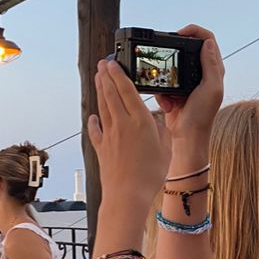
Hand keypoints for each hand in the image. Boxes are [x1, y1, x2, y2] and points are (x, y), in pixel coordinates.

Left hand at [89, 59, 171, 213]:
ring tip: (98, 78)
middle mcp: (122, 124)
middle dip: (106, 76)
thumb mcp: (165, 148)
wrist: (127, 195)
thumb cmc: (150, 174)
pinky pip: (96, 130)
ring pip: (102, 107)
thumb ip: (161, 129)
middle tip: (102, 63)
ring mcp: (109, 135)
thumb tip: (156, 120)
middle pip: (110, 94)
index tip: (113, 62)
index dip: (119, 74)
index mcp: (140, 121)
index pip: (126, 90)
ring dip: (100, 91)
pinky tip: (93, 117)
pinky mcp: (101, 149)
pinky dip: (94, 121)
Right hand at [154, 26, 224, 138]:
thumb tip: (208, 43)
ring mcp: (188, 83)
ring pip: (172, 67)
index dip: (194, 31)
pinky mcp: (175, 92)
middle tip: (165, 57)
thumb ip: (211, 66)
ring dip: (166, 78)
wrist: (187, 137)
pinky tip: (167, 104)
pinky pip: (164, 83)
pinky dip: (162, 93)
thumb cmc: (202, 116)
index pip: (207, 39)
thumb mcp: (211, 89)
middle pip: (187, 49)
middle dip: (174, 53)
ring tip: (168, 93)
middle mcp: (202, 74)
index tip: (178, 34)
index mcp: (214, 70)